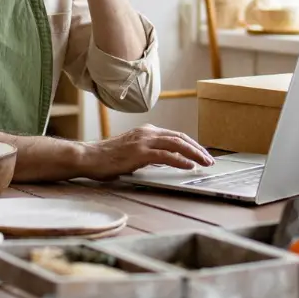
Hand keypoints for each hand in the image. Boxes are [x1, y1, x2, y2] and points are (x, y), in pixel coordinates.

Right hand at [82, 125, 215, 180]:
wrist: (88, 157)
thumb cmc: (107, 158)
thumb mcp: (131, 151)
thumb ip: (148, 153)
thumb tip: (165, 162)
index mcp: (146, 131)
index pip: (175, 135)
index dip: (191, 144)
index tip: (202, 154)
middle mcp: (147, 132)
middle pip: (180, 138)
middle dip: (198, 149)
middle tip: (210, 159)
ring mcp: (143, 141)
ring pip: (177, 144)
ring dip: (195, 153)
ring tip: (206, 163)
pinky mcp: (139, 153)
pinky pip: (166, 156)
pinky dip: (180, 160)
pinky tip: (190, 166)